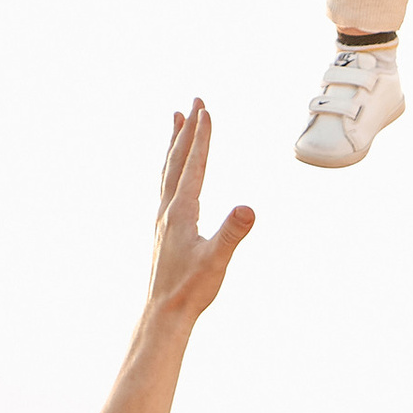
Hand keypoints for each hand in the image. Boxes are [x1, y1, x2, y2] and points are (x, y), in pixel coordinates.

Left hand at [94, 100, 254, 412]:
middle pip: (177, 160)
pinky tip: (177, 173)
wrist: (164, 313)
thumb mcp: (217, 260)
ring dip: (175, 144)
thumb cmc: (191, 289)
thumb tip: (249, 208)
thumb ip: (232, 233)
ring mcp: (163, 219)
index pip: (193, 165)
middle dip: (188, 129)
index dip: (201, 137)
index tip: (206, 109)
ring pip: (168, 171)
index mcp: (181, 211)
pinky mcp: (164, 230)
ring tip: (177, 121)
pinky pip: (168, 187)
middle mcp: (168, 210)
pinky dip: (173, 169)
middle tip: (194, 100)